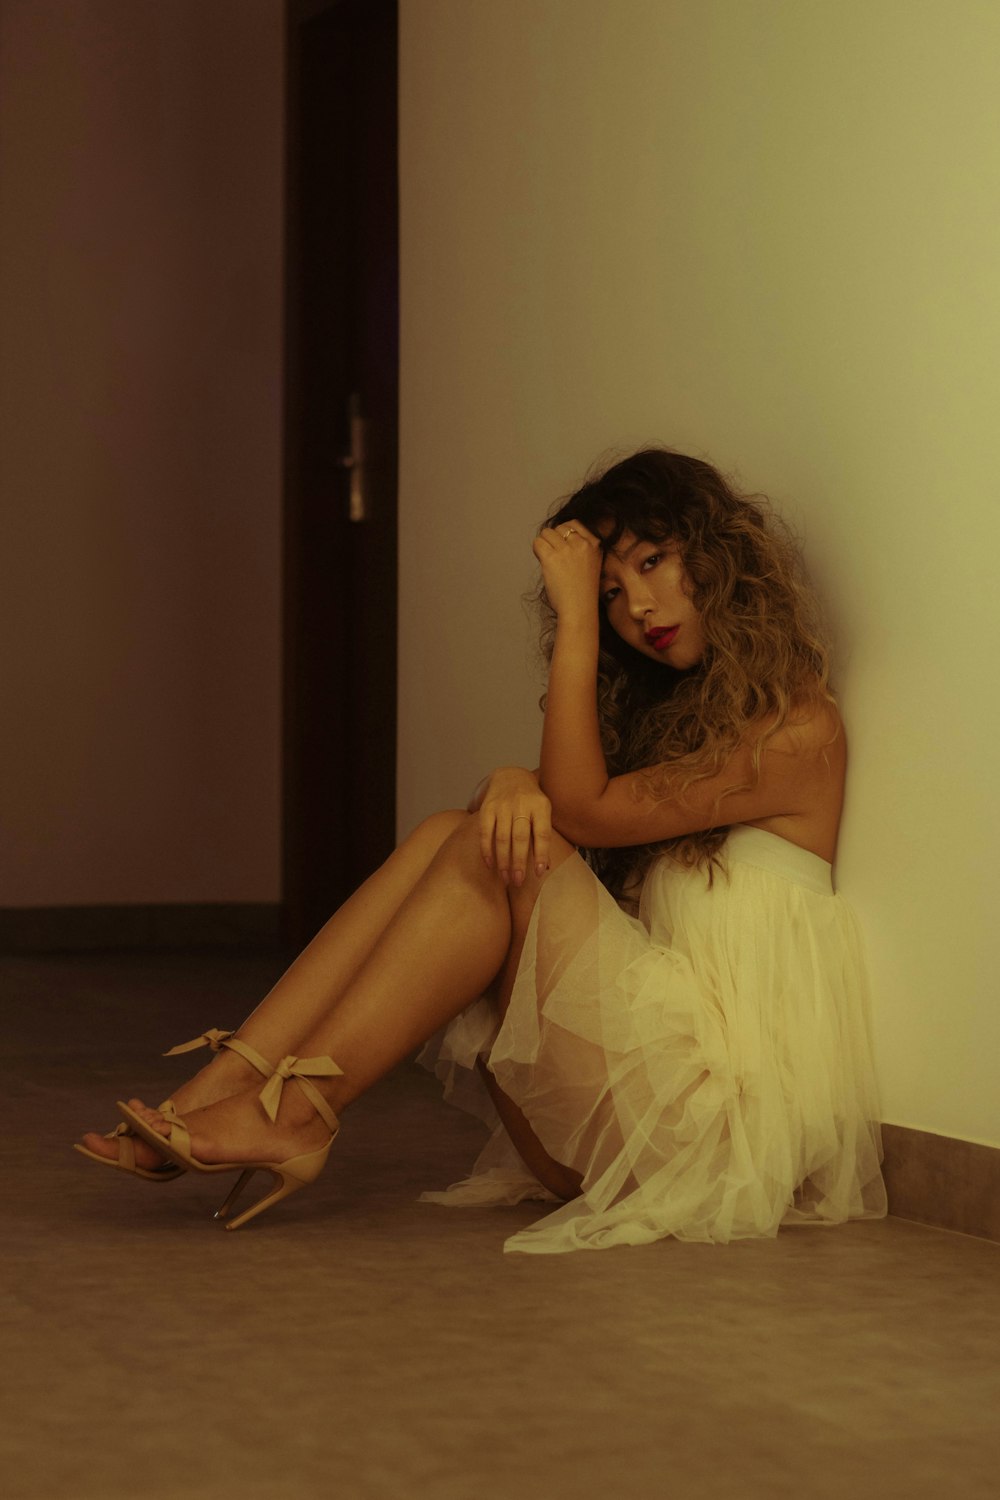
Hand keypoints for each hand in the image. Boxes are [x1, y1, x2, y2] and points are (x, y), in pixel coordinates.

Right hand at [477, 768, 551, 884]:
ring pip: (502, 838)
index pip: (542, 833)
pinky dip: (487, 850)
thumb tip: (545, 868)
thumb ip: (543, 837)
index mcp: (540, 806)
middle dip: (519, 862)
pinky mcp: (487, 808)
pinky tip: (491, 865)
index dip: (541, 854)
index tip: (539, 873)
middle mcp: (521, 805)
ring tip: (506, 878)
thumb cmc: (531, 802)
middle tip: (518, 881)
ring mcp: (502, 806)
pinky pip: (486, 833)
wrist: (510, 776)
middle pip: (520, 838)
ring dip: (503, 861)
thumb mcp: (543, 812)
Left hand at [532, 520, 601, 621]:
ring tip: (550, 561)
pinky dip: (537, 550)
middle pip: (559, 527)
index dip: (565, 534)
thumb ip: (581, 547)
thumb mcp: (592, 563)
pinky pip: (537, 542)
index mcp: (595, 544)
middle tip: (557, 558)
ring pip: (546, 533)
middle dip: (555, 540)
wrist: (579, 608)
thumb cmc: (583, 591)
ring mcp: (566, 550)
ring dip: (545, 545)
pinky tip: (544, 562)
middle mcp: (582, 544)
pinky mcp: (552, 558)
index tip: (564, 547)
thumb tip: (560, 534)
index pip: (574, 524)